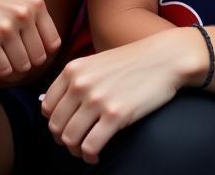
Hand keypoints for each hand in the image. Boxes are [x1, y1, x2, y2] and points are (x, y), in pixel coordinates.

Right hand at [0, 0, 58, 78]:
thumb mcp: (21, 1)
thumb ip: (38, 20)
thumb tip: (54, 50)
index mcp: (36, 3)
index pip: (53, 43)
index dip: (43, 54)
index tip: (31, 55)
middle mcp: (24, 14)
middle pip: (38, 58)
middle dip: (27, 63)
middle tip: (14, 61)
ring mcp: (6, 27)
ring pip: (22, 66)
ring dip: (13, 69)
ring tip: (4, 62)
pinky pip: (4, 70)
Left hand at [43, 27, 204, 163]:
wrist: (166, 58)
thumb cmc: (134, 61)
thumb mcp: (98, 62)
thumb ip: (77, 80)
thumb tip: (56, 107)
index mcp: (74, 70)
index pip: (47, 107)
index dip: (55, 122)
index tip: (68, 126)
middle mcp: (81, 84)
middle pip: (56, 126)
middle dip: (64, 139)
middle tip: (77, 141)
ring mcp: (98, 100)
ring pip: (70, 139)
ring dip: (76, 150)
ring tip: (87, 149)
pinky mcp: (115, 115)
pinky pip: (90, 147)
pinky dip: (90, 156)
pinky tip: (97, 154)